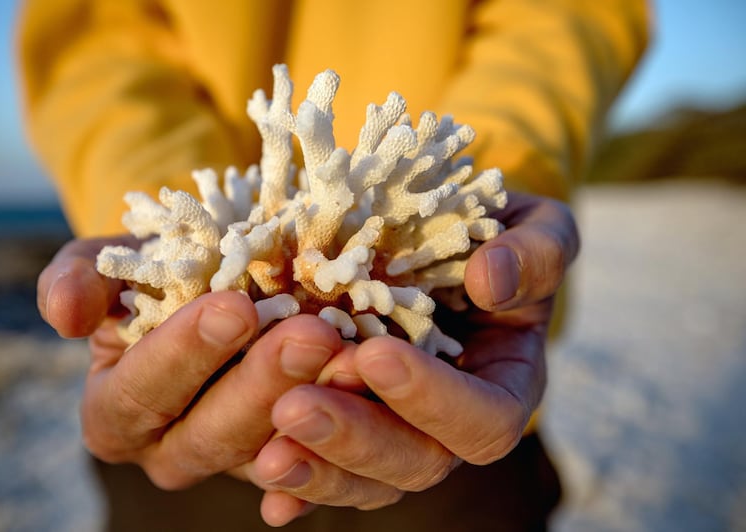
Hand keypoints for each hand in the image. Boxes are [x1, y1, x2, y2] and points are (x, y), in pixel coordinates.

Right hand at [37, 237, 343, 489]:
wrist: (213, 282)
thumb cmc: (156, 271)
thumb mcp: (112, 261)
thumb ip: (82, 279)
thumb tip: (63, 313)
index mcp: (118, 411)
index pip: (144, 391)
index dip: (185, 352)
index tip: (233, 305)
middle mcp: (173, 449)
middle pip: (215, 434)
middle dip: (264, 383)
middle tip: (312, 333)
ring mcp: (237, 458)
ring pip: (276, 450)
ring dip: (319, 410)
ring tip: (355, 357)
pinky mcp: (290, 456)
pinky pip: (321, 458)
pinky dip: (349, 433)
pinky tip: (376, 396)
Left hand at [244, 192, 579, 525]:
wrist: (438, 238)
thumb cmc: (491, 235)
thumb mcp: (534, 229)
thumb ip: (533, 254)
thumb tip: (490, 279)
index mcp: (505, 382)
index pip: (485, 418)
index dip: (433, 398)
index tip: (374, 355)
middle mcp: (452, 423)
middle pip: (417, 462)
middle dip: (355, 439)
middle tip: (293, 408)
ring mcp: (401, 433)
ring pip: (368, 481)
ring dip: (317, 470)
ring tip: (268, 455)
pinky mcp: (353, 429)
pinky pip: (329, 473)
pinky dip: (299, 489)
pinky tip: (269, 499)